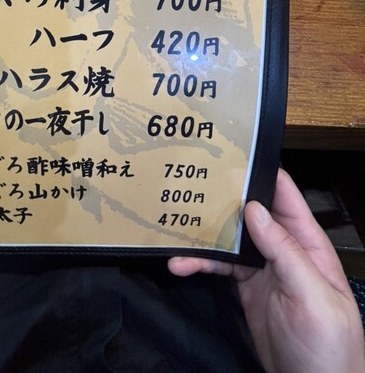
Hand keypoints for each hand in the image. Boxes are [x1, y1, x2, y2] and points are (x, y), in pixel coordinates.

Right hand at [168, 169, 364, 372]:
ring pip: (229, 238)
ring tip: (176, 233)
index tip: (231, 157)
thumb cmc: (327, 346)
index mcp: (307, 243)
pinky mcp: (245, 286)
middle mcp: (283, 248)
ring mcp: (263, 268)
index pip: (285, 196)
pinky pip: (219, 266)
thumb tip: (255, 210)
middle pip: (250, 213)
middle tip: (191, 185)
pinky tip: (181, 266)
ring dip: (203, 235)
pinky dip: (199, 264)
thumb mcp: (313, 298)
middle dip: (223, 199)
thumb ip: (286, 252)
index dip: (260, 173)